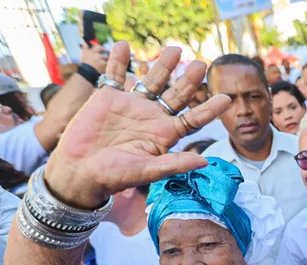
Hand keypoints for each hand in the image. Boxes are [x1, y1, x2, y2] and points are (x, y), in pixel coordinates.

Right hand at [44, 41, 230, 208]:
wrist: (81, 171)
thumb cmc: (115, 176)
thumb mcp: (147, 171)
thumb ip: (174, 164)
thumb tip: (205, 161)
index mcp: (165, 134)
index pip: (193, 119)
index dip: (209, 109)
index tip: (226, 99)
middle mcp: (152, 117)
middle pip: (176, 94)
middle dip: (188, 80)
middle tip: (201, 65)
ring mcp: (132, 105)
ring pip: (151, 80)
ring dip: (162, 65)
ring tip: (175, 50)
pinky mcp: (108, 97)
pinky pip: (115, 75)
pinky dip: (118, 61)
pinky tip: (123, 46)